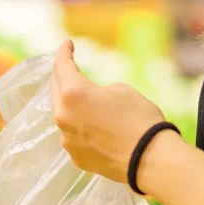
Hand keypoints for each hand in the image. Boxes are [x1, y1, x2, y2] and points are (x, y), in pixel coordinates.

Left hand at [52, 40, 164, 184]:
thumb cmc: (139, 118)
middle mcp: (62, 118)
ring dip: (70, 106)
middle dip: (63, 79)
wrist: (148, 159)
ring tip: (82, 100)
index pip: (61, 68)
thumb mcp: (120, 90)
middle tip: (71, 69)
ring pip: (63, 117)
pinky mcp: (74, 157)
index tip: (66, 45)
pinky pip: (72, 136)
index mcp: (72, 94)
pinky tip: (92, 127)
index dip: (64, 53)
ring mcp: (66, 140)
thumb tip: (89, 101)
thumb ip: (96, 90)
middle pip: (56, 93)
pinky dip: (79, 128)